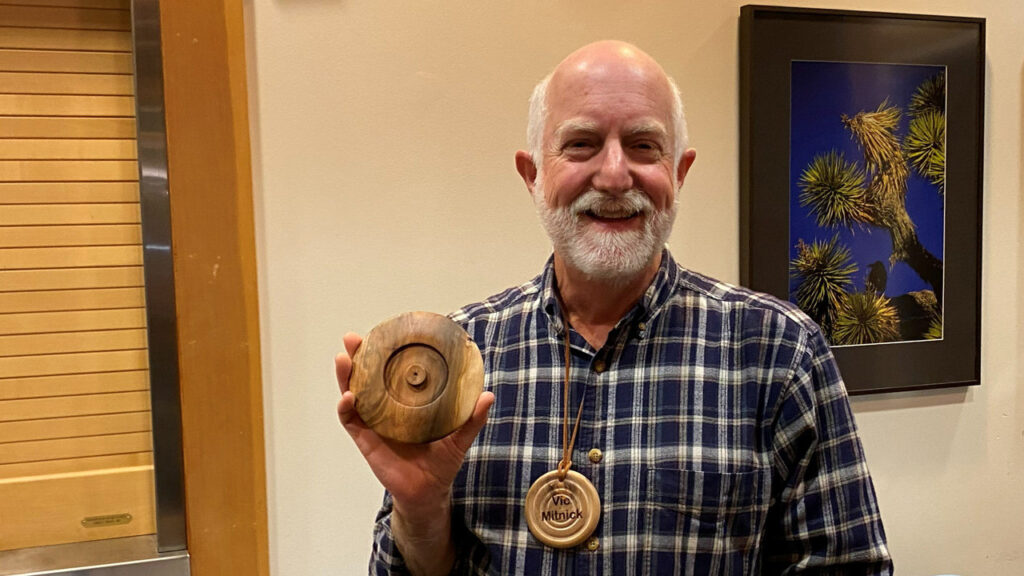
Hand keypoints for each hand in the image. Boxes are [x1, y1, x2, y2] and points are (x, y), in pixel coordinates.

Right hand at [335, 332, 494, 520]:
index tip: (383, 333)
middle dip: (357, 356)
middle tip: (352, 339)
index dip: (384, 353)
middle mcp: (386, 408)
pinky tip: (349, 397)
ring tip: (344, 359)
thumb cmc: (442, 463)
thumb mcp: (459, 437)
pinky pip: (351, 420)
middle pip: (366, 377)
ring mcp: (373, 422)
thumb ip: (472, 418)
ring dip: (345, 376)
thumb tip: (488, 396)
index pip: (392, 371)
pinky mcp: (366, 439)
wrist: (428, 492)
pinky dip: (346, 407)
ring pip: (353, 393)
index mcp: (407, 402)